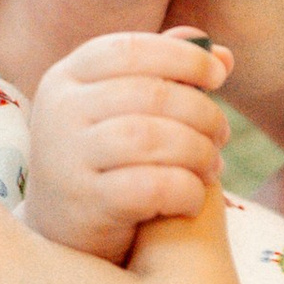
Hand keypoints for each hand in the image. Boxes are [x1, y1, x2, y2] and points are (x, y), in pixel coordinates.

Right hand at [26, 30, 234, 261]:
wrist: (63, 234)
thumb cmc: (106, 161)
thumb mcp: (125, 110)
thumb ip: (167, 76)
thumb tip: (223, 55)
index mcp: (67, 77)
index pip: (130, 49)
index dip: (183, 57)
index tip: (218, 76)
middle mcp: (59, 111)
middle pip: (149, 94)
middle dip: (201, 112)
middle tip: (222, 133)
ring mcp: (66, 157)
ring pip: (152, 138)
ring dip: (198, 151)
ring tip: (214, 166)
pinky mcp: (83, 203)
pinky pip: (151, 185)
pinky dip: (186, 190)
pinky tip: (194, 198)